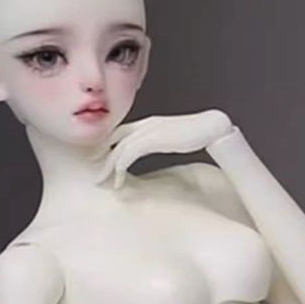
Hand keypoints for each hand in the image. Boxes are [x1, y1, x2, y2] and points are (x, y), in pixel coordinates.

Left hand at [96, 110, 233, 188]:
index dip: (109, 145)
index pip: (122, 131)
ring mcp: (147, 130)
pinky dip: (120, 169)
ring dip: (107, 167)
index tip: (101, 159)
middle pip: (114, 138)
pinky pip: (128, 155)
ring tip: (100, 181)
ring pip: (118, 149)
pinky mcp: (152, 139)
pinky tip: (118, 182)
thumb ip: (161, 140)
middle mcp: (145, 123)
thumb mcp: (172, 136)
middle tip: (93, 171)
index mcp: (150, 122)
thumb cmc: (197, 133)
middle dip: (101, 155)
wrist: (211, 126)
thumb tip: (157, 148)